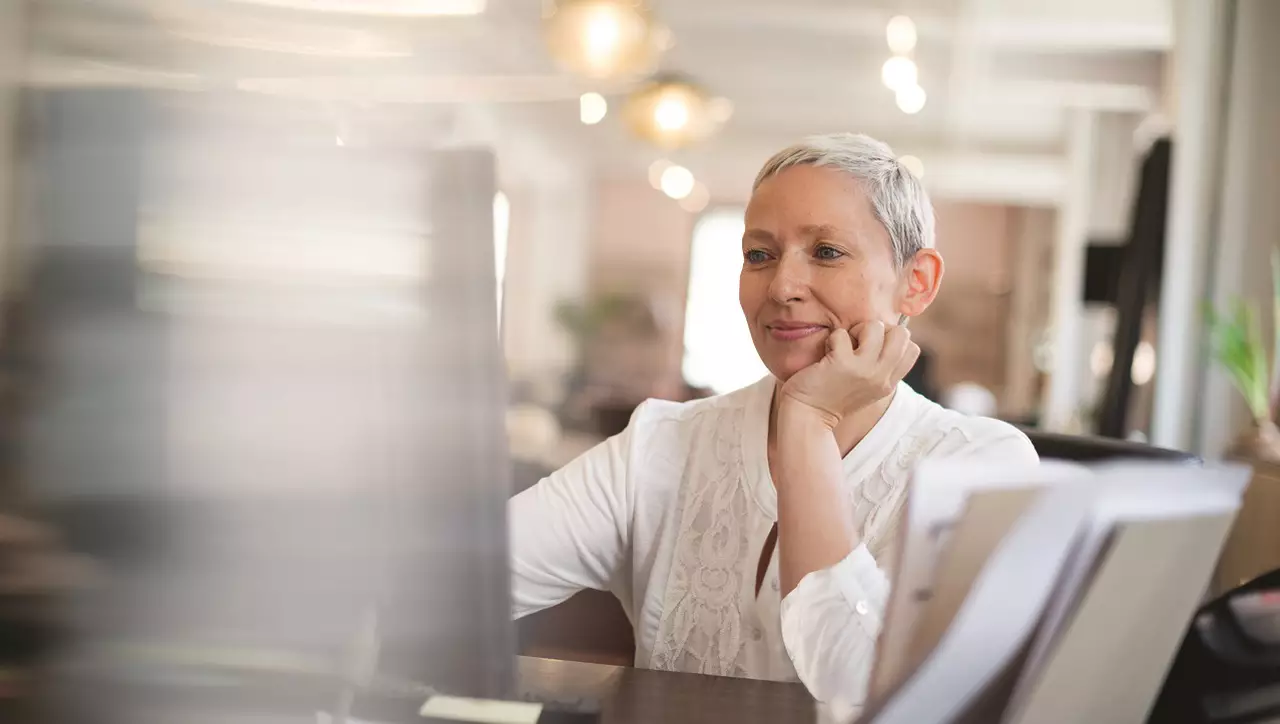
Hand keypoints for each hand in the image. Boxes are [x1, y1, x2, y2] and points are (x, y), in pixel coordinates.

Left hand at [779, 320, 919, 427]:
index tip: (872, 347)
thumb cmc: (831, 397)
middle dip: (879, 329)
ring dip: (856, 330)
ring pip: (875, 326)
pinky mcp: (842, 363)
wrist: (807, 417)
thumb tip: (885, 334)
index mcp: (888, 384)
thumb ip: (879, 367)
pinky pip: (842, 333)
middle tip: (858, 343)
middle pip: (901, 334)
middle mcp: (881, 377)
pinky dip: (832, 339)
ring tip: (843, 346)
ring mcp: (863, 370)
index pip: (912, 349)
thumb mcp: (866, 387)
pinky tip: (826, 354)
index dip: (893, 339)